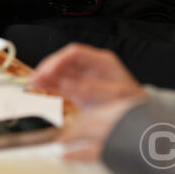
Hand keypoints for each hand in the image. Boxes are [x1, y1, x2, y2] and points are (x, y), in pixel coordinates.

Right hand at [31, 44, 146, 161]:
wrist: (141, 120)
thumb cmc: (132, 104)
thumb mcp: (113, 95)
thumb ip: (89, 89)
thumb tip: (65, 83)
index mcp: (102, 62)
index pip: (75, 53)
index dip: (58, 60)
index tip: (47, 71)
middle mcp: (92, 67)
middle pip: (64, 61)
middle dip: (48, 68)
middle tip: (36, 78)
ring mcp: (85, 79)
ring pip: (61, 72)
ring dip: (46, 76)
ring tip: (33, 83)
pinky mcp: (81, 90)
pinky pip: (62, 84)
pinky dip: (50, 85)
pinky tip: (41, 87)